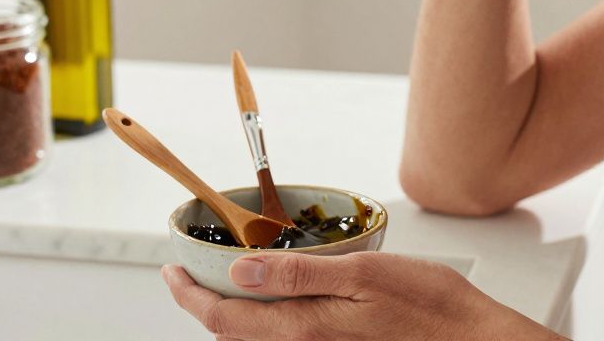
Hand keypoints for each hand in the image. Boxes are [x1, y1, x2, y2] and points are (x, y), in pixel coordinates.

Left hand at [161, 251, 564, 339]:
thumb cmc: (432, 311)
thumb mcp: (363, 273)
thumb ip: (298, 273)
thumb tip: (241, 269)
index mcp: (303, 330)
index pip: (222, 320)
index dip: (188, 296)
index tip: (170, 273)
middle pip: (233, 337)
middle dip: (206, 306)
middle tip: (193, 274)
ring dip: (235, 317)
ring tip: (229, 283)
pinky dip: (266, 325)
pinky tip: (277, 301)